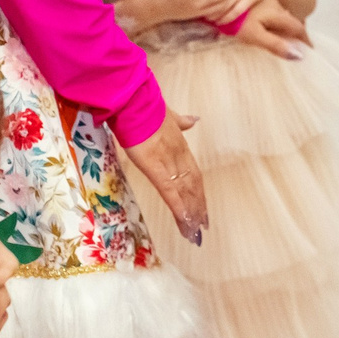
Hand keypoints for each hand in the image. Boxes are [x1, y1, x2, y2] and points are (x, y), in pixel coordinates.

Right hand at [123, 115, 209, 244]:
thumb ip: (181, 122)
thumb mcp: (169, 115)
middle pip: (194, 188)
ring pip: (186, 195)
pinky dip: (180, 210)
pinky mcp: (158, 171)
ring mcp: (171, 165)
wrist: (136, 104)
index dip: (198, 191)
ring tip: (196, 233)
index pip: (194, 174)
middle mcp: (180, 158)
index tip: (202, 205)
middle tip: (202, 226)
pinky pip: (172, 195)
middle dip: (198, 207)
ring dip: (191, 215)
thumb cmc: (146, 109)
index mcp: (181, 147)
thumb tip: (194, 120)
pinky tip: (186, 224)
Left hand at [233, 0, 307, 61]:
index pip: (298, 28)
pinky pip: (270, 11)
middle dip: (296, 33)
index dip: (305, 40)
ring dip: (285, 26)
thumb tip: (298, 55)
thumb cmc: (236, 21)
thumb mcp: (255, 36)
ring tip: (285, 37)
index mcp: (277, 14)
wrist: (217, 0)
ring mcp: (264, 0)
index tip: (310, 49)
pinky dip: (274, 21)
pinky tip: (267, 25)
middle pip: (291, 21)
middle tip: (299, 45)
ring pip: (281, 15)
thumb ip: (276, 45)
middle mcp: (274, 4)